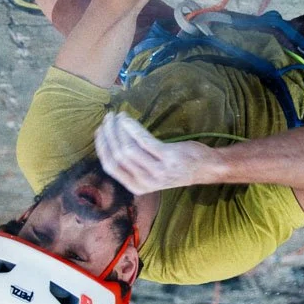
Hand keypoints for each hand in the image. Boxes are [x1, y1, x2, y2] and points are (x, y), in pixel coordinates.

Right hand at [94, 111, 215, 194]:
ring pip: (127, 148)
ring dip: (119, 129)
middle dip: (108, 134)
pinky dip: (132, 128)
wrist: (204, 167)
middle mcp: (145, 182)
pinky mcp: (167, 158)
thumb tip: (110, 146)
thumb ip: (133, 167)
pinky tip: (127, 119)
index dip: (102, 147)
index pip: (110, 167)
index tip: (99, 131)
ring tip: (118, 116)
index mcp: (137, 187)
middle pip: (116, 156)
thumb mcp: (151, 174)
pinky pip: (143, 141)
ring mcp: (157, 171)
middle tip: (108, 118)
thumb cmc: (176, 167)